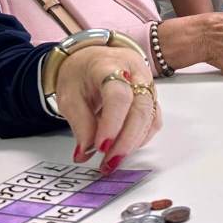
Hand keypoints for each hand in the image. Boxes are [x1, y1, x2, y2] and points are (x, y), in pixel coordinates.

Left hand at [55, 46, 161, 172]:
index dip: (112, 122)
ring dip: (133, 142)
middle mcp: (135, 72)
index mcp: (109, 65)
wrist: (93, 59)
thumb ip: (80, 124)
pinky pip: (153, 121)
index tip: (101, 147)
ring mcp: (148, 84)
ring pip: (150, 116)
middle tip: (109, 162)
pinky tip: (125, 147)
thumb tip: (86, 152)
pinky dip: (141, 138)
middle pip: (140, 107)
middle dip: (126, 140)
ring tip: (112, 160)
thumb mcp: (69, 96)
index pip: (118, 94)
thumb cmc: (81, 74)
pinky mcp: (152, 98)